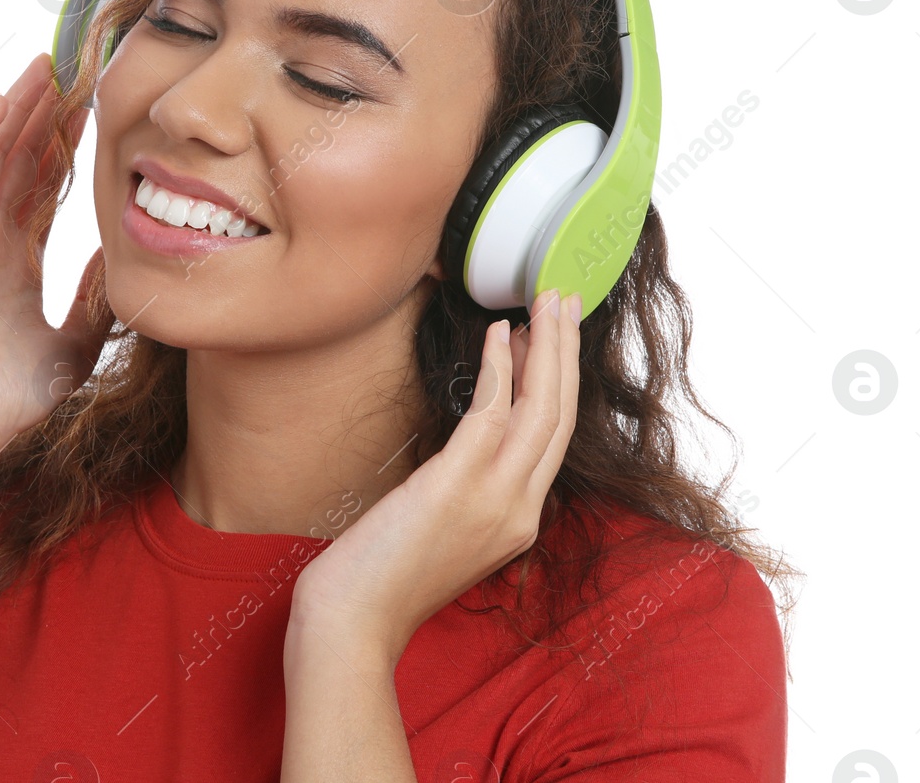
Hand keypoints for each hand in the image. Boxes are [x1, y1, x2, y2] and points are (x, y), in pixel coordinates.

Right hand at [0, 51, 110, 443]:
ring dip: (12, 112)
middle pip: (15, 160)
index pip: (42, 186)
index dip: (64, 146)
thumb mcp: (76, 341)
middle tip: (74, 71)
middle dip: (42, 115)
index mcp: (15, 259)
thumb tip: (118, 255)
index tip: (93, 110)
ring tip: (43, 70)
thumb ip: (96, 297)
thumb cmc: (13, 394)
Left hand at [289, 289, 580, 666]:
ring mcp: (496, 501)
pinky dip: (500, 367)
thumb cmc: (381, 575)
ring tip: (546, 300)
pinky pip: (493, 412)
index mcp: (519, 522)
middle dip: (567, 351)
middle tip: (565, 298)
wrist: (353, 621)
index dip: (559, 381)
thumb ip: (467, 490)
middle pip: (561, 416)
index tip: (553, 336)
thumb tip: (471, 436)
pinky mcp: (459, 486)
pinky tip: (498, 333)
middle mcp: (521, 511)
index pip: (555, 440)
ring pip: (544, 408)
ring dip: (548, 346)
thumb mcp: (442, 530)